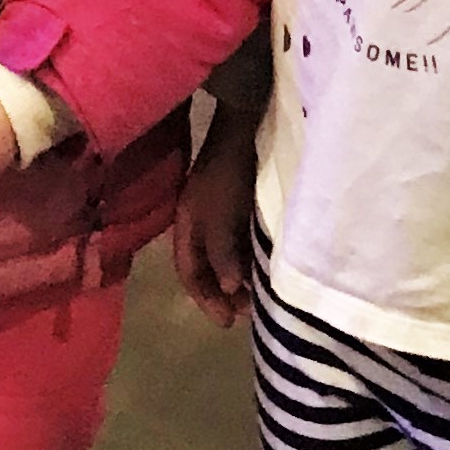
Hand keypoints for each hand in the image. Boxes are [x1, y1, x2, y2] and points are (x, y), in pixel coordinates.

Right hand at [173, 106, 262, 327]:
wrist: (245, 127)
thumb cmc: (229, 172)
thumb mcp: (221, 214)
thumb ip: (222, 252)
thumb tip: (230, 289)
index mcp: (185, 226)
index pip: (188, 272)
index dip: (205, 300)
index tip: (228, 323)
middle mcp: (198, 224)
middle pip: (205, 269)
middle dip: (223, 295)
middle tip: (247, 315)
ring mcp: (218, 215)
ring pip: (223, 259)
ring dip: (238, 281)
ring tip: (259, 301)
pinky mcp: (237, 208)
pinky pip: (238, 245)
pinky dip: (247, 263)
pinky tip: (263, 272)